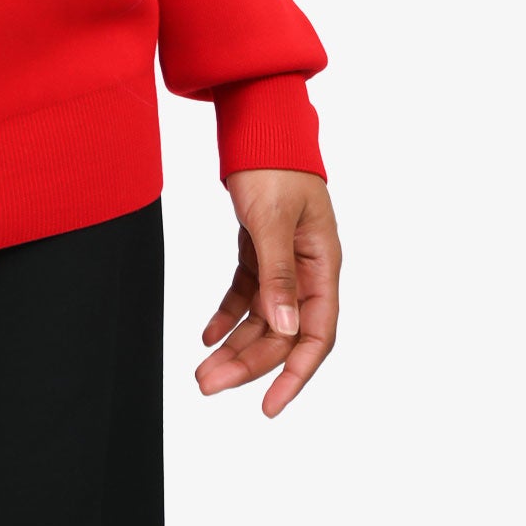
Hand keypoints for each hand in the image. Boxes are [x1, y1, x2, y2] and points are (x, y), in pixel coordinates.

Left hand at [195, 168, 339, 416]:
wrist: (259, 120)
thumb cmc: (273, 162)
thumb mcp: (273, 218)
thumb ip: (278, 273)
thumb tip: (285, 329)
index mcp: (323, 263)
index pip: (316, 333)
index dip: (295, 373)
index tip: (268, 405)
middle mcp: (308, 268)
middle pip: (282, 330)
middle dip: (248, 363)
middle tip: (207, 385)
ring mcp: (284, 260)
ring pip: (262, 317)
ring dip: (234, 344)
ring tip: (202, 370)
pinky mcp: (261, 249)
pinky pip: (247, 293)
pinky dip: (227, 313)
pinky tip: (206, 334)